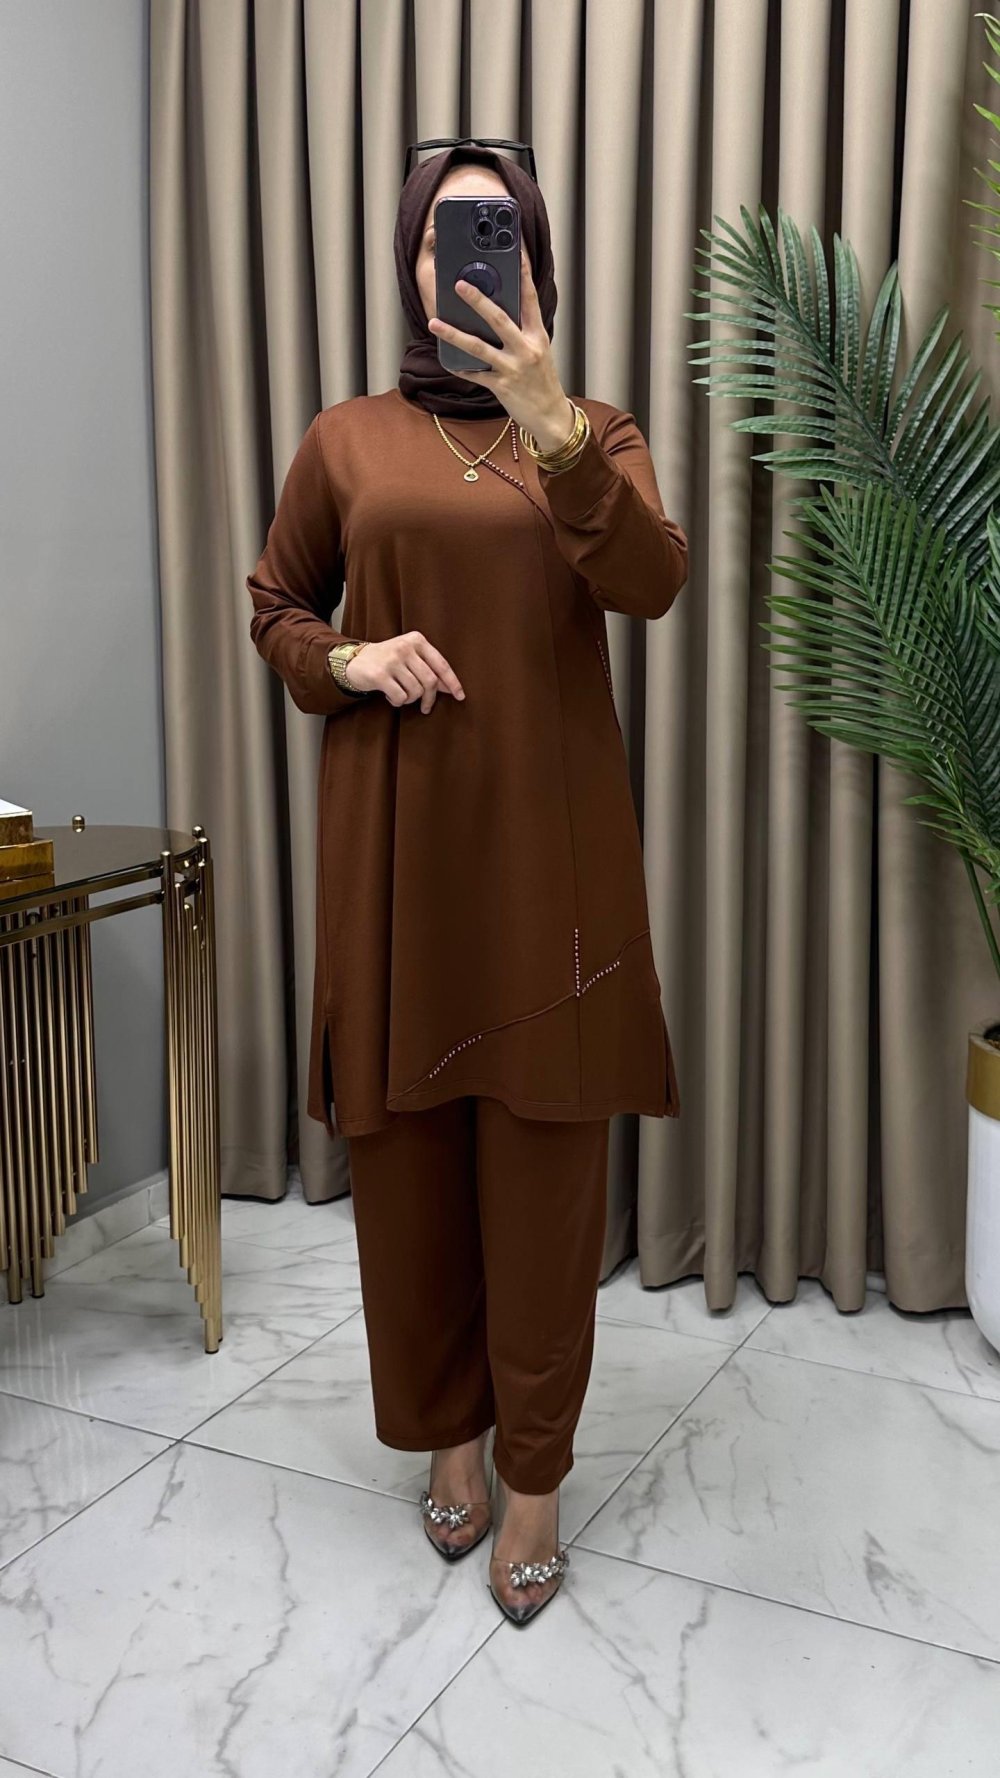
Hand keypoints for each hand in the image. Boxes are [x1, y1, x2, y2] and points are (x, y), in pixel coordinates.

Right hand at [345, 631, 465, 712]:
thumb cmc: (388, 661)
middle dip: (429, 698)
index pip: (441, 664)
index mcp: (417, 640)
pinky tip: (390, 696)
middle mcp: (405, 647)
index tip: (460, 696)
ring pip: (415, 691)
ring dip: (410, 700)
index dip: (453, 682)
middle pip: (430, 681)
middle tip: (425, 707)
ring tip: (401, 695)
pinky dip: (397, 702)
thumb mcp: (410, 658)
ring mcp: (392, 660)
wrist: (355, 661)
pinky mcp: (379, 674)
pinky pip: (400, 697)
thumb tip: (451, 688)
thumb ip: (429, 669)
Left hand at [427, 245, 575, 452]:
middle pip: (499, 319)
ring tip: (435, 323)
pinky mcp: (502, 387)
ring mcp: (513, 368)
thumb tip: (495, 311)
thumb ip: (521, 331)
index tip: (514, 252)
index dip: (523, 274)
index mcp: (537, 336)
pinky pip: (476, 374)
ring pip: (479, 347)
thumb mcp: (538, 351)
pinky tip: (447, 360)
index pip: (530, 298)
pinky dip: (460, 367)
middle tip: (458, 284)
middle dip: (477, 300)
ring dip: (454, 334)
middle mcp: (526, 349)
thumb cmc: (542, 381)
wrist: (550, 416)